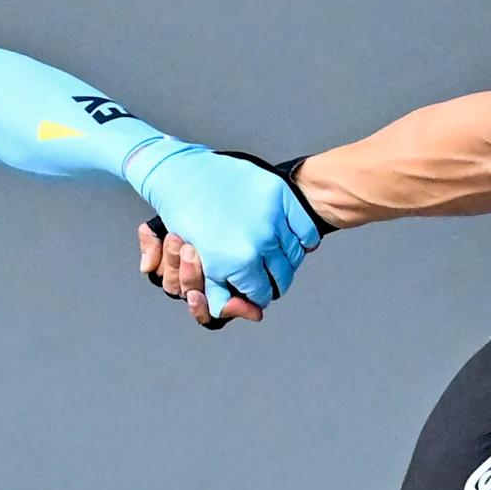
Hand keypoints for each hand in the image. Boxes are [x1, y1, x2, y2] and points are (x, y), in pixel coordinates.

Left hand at [133, 143, 319, 324]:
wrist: (185, 175)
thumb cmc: (187, 220)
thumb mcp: (199, 264)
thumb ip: (222, 293)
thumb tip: (253, 314)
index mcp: (237, 263)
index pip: (261, 295)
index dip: (255, 293)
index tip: (252, 286)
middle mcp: (259, 242)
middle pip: (282, 278)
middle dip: (273, 279)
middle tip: (264, 272)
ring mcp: (272, 217)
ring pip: (295, 255)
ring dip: (287, 259)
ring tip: (273, 254)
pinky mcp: (280, 196)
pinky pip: (306, 230)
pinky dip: (303, 239)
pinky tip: (290, 238)